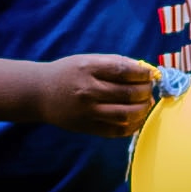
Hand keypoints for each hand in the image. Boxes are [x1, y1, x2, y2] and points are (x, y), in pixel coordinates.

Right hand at [28, 52, 161, 137]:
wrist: (40, 93)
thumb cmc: (68, 73)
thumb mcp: (87, 60)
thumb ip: (115, 63)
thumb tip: (146, 72)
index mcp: (88, 69)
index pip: (123, 71)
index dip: (143, 73)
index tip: (150, 74)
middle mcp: (87, 91)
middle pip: (128, 94)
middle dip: (146, 91)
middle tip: (149, 89)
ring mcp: (87, 112)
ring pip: (126, 114)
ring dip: (143, 110)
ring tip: (146, 104)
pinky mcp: (87, 127)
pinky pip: (117, 131)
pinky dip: (133, 126)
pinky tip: (137, 118)